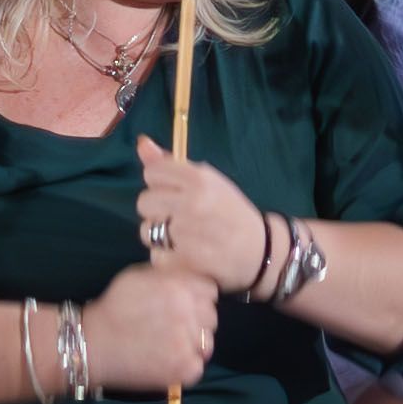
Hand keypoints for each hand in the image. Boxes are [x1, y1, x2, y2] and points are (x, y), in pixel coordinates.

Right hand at [81, 261, 218, 395]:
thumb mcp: (140, 275)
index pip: (210, 292)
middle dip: (197, 321)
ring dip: (193, 345)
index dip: (197, 299)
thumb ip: (170, 275)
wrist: (93, 344)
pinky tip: (165, 361)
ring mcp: (190, 342)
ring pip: (207, 343)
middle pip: (211, 317)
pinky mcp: (186, 369)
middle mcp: (191, 312)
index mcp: (182, 286)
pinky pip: (198, 366)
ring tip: (167, 346)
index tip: (183, 307)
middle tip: (171, 329)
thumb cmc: (114, 307)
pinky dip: (185, 366)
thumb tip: (188, 277)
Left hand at [133, 136, 268, 288]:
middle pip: (144, 202)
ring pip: (147, 231)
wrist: (261, 250)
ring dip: (159, 236)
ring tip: (181, 238)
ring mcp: (188, 233)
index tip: (173, 193)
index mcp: (200, 178)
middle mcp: (192, 202)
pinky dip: (167, 258)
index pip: (152, 173)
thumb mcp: (209, 182)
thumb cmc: (232, 212)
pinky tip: (184, 255)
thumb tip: (142, 143)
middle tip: (177, 217)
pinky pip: (156, 255)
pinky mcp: (186, 260)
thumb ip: (172, 165)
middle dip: (157, 210)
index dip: (159, 184)